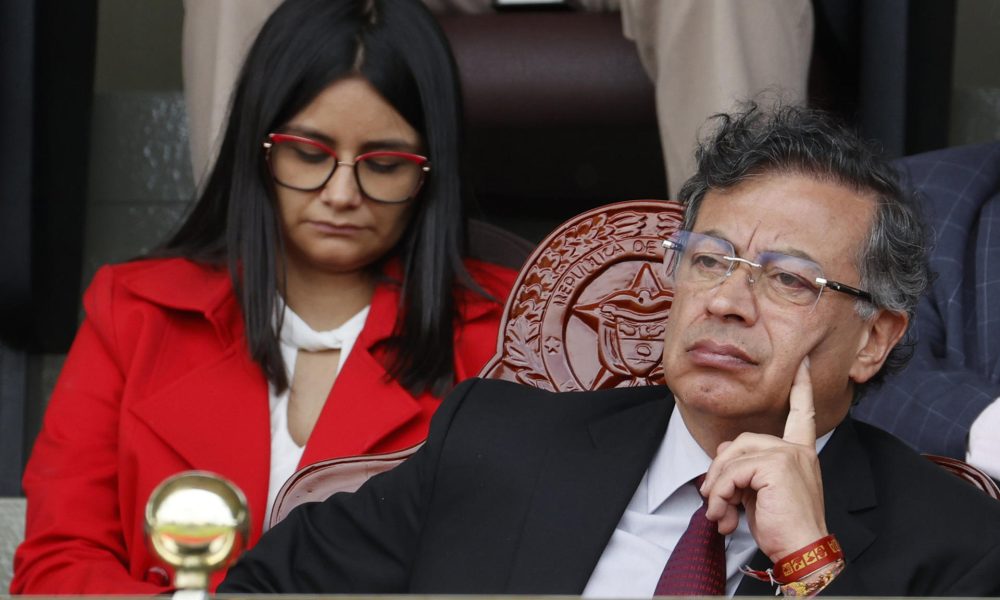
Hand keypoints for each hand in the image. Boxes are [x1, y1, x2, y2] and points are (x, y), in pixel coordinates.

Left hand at [700, 357, 827, 560]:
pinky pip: (733, 471)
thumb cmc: (783, 529)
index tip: (802, 364)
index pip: (802, 414)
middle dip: (720, 470)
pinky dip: (720, 493)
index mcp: (800, 454)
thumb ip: (747, 469)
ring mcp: (788, 455)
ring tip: (719, 511)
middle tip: (713, 499)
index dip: (801, 388)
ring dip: (717, 486)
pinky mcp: (777, 465)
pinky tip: (724, 514)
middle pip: (742, 441)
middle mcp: (797, 450)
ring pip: (733, 456)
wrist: (801, 552)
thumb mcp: (761, 493)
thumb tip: (719, 460)